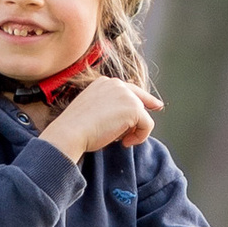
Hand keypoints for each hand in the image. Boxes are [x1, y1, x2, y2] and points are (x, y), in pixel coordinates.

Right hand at [42, 72, 160, 160]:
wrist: (70, 132)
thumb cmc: (76, 128)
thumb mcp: (92, 111)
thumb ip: (110, 108)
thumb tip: (128, 120)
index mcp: (104, 83)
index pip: (130, 90)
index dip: (145, 99)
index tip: (156, 105)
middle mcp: (117, 84)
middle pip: (139, 102)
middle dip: (137, 120)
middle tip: (130, 135)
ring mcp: (126, 95)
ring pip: (143, 116)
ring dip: (134, 131)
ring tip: (118, 140)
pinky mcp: (134, 108)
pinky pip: (148, 125)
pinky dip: (139, 137)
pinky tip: (124, 143)